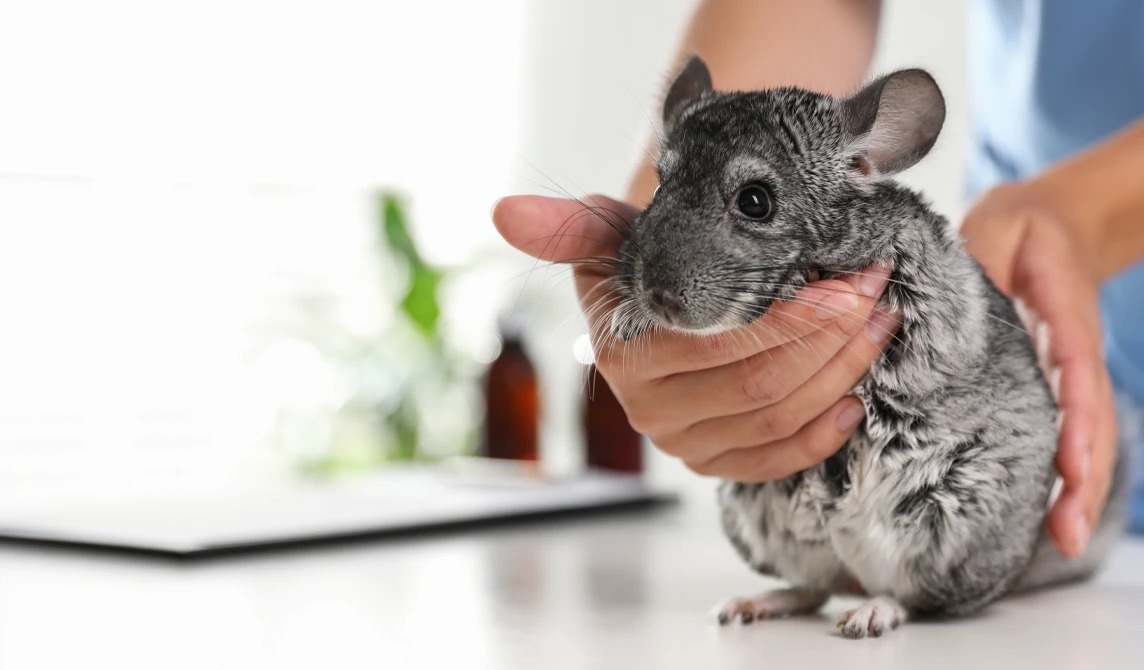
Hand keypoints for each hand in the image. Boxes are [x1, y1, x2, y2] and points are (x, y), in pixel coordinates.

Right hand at [492, 194, 898, 481]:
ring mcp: (681, 441)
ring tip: (879, 324)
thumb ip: (568, 228)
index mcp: (625, 354)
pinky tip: (853, 395)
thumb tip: (503, 212)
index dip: (799, 317)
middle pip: (763, 387)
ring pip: (779, 420)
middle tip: (876, 292)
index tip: (851, 276)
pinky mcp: (711, 462)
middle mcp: (648, 408)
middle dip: (835, 340)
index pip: (727, 345)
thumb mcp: (610, 236)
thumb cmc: (645, 261)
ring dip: (843, 373)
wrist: (658, 299)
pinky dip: (822, 431)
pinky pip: (775, 460)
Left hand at [961, 182, 1116, 558]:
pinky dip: (1064, 472)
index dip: (1077, 423)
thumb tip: (937, 294)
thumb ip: (977, 259)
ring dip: (1079, 489)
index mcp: (1064, 317)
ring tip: (1063, 540)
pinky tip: (1049, 513)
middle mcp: (1074, 353)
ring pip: (1086, 435)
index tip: (1072, 467)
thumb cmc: (1022, 228)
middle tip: (1066, 535)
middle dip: (1084, 480)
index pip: (1077, 375)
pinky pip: (1066, 430)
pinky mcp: (1055, 382)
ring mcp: (1069, 372)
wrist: (1058, 222)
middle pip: (1091, 422)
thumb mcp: (998, 229)